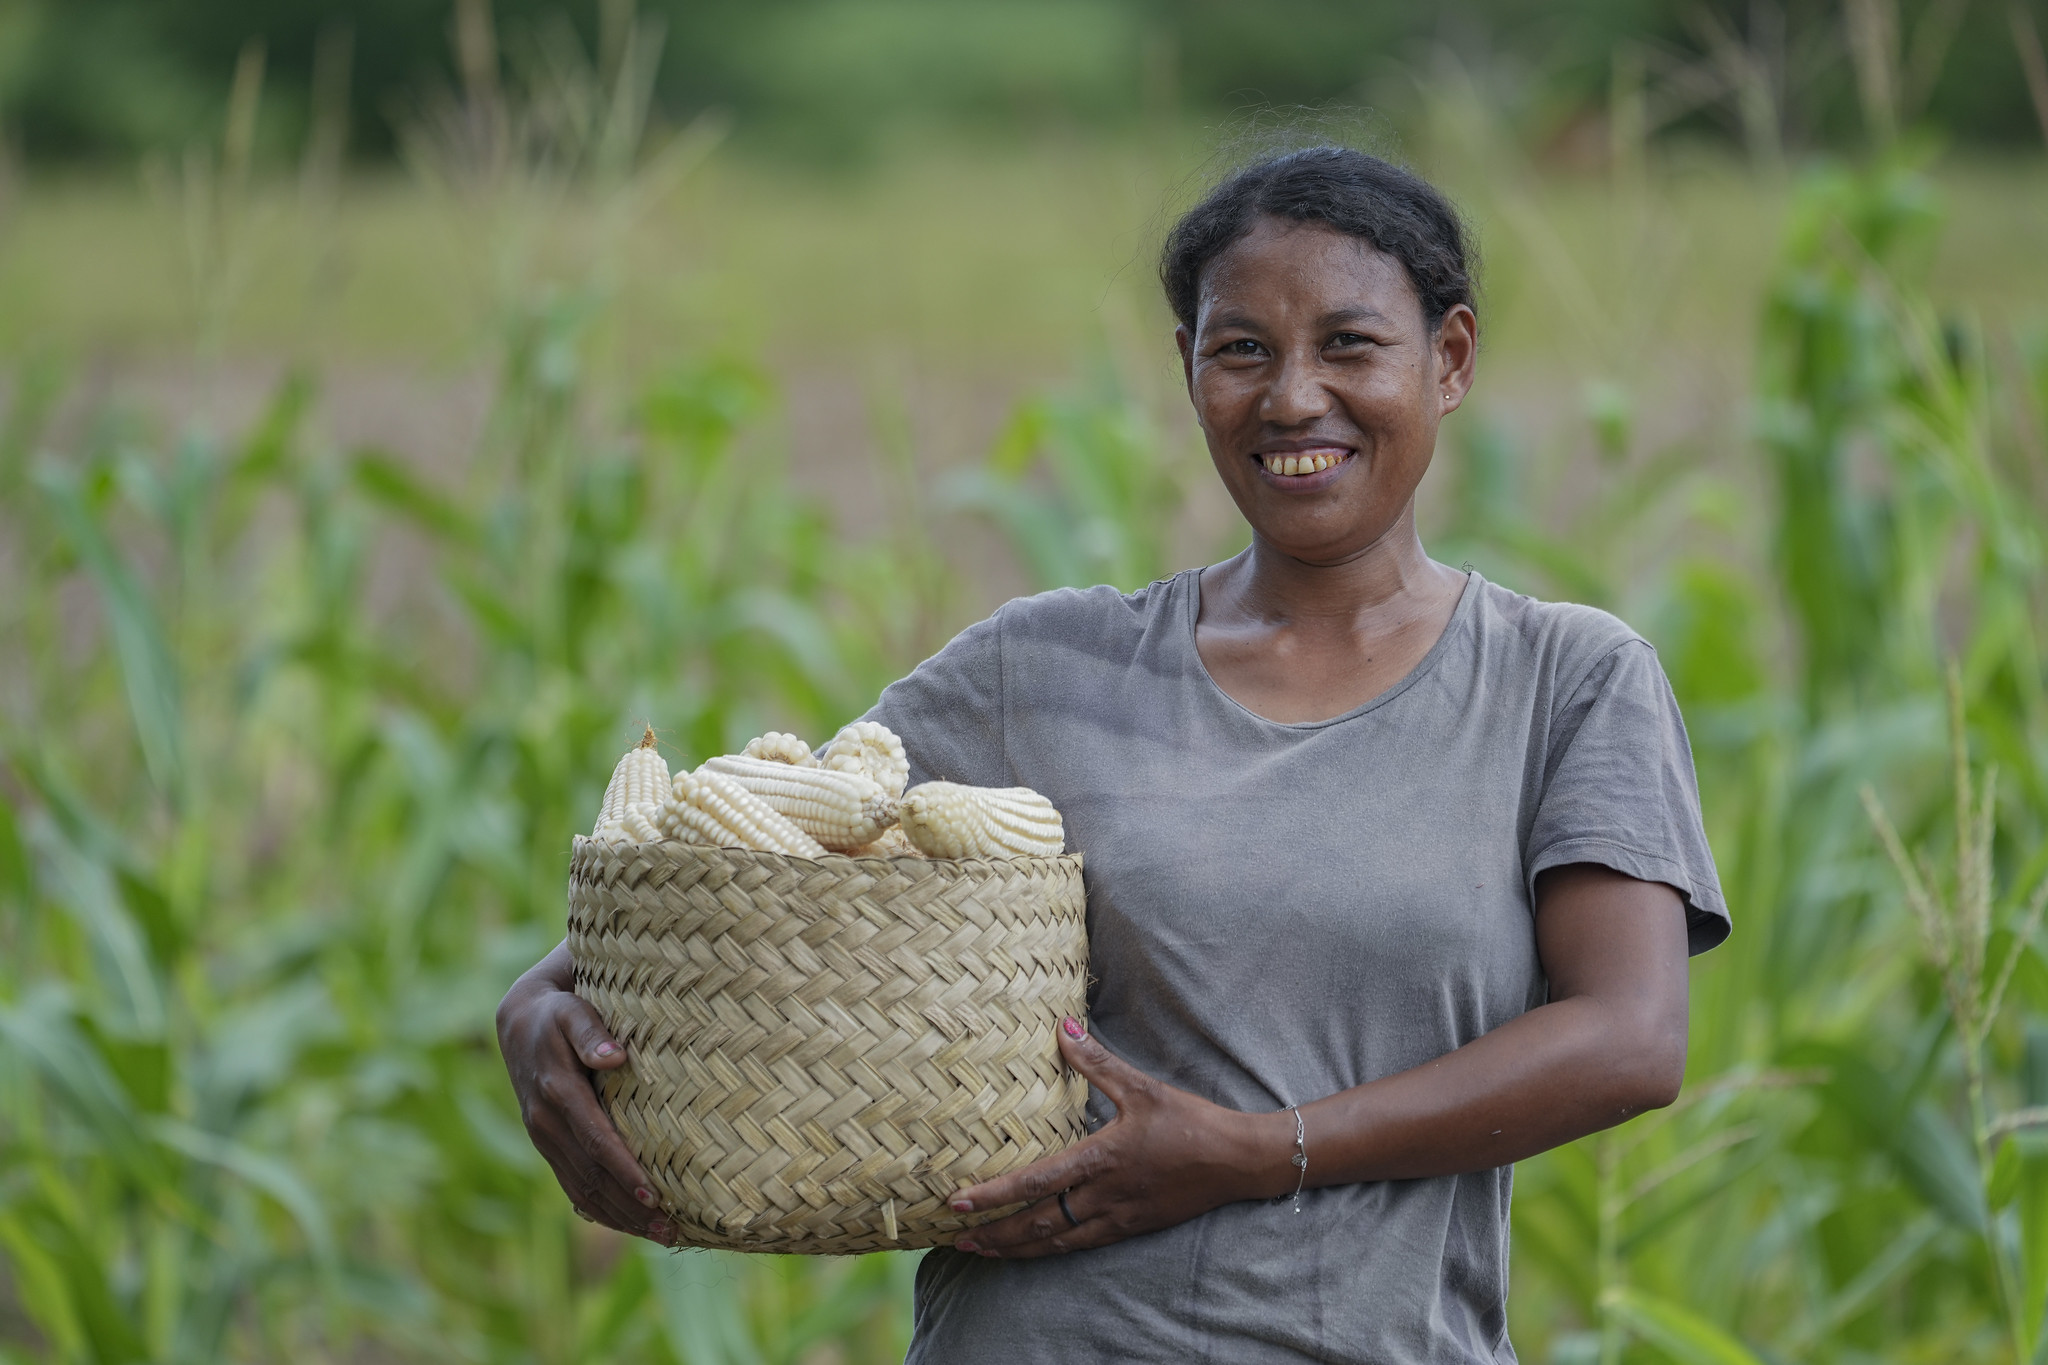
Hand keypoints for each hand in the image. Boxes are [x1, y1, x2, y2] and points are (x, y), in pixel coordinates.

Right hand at [495, 940, 670, 1241]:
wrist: (520, 1022)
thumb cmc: (561, 1013)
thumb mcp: (574, 1010)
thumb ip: (592, 1031)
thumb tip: (615, 1056)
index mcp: (557, 1093)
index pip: (595, 1141)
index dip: (624, 1170)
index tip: (654, 1195)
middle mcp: (546, 1124)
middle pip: (592, 1177)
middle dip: (631, 1208)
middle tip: (674, 1230)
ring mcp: (544, 1140)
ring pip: (582, 1191)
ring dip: (622, 1218)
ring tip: (665, 1234)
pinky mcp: (549, 1147)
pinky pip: (574, 1188)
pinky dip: (604, 1211)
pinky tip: (633, 1224)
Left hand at [945, 1017, 1291, 1258]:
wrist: (1237, 1161)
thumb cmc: (1190, 1120)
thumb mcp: (1142, 1086)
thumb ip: (1096, 1062)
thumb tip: (1062, 1026)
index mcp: (1103, 1159)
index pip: (1036, 1182)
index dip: (994, 1194)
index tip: (957, 1201)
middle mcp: (1105, 1196)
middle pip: (1038, 1223)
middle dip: (995, 1233)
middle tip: (956, 1236)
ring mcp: (1118, 1217)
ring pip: (1056, 1241)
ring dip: (1016, 1248)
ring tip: (982, 1250)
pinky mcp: (1131, 1228)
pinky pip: (1082, 1245)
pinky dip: (1050, 1250)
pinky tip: (1034, 1250)